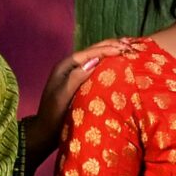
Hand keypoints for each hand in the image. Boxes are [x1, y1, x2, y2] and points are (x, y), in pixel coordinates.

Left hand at [24, 38, 141, 161]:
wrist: (45, 132)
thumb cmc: (53, 115)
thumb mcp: (62, 97)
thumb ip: (76, 78)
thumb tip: (94, 61)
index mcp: (65, 67)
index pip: (89, 54)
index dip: (106, 49)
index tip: (123, 49)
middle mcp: (70, 67)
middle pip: (92, 52)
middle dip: (110, 46)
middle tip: (130, 44)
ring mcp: (74, 74)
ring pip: (95, 59)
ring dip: (110, 52)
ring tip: (127, 48)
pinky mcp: (80, 83)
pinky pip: (96, 69)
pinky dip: (108, 63)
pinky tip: (118, 63)